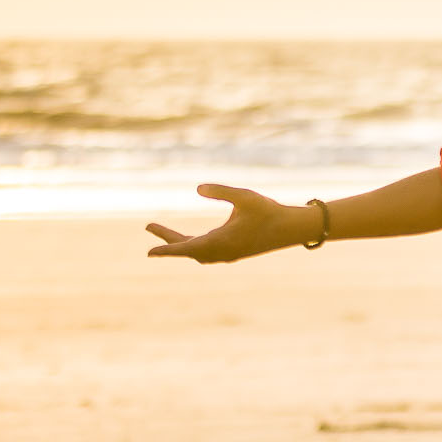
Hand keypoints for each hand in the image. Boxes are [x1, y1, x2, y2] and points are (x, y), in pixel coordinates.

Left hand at [145, 184, 316, 262]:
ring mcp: (229, 254)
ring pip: (197, 252)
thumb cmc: (269, 211)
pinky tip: (191, 239)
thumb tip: (197, 188)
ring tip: (163, 231)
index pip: (187, 248)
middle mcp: (223, 252)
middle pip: (188, 249)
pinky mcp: (234, 252)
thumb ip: (220, 191)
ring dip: (180, 243)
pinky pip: (206, 252)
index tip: (149, 253)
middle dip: (168, 239)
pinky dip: (193, 246)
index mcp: (222, 242)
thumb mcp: (244, 196)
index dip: (167, 249)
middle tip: (149, 225)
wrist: (292, 229)